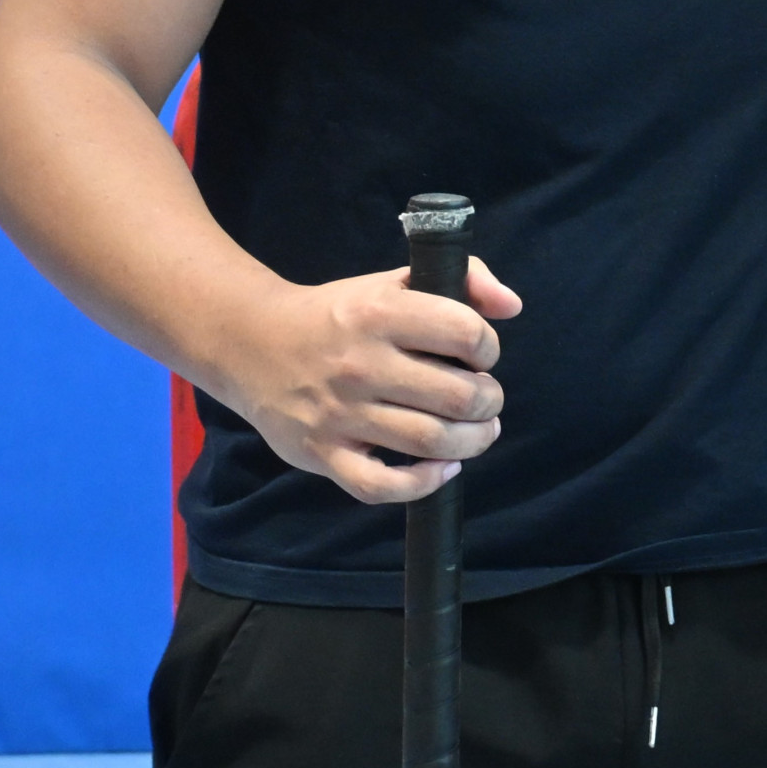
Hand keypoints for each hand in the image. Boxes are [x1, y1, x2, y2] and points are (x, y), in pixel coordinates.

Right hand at [211, 256, 523, 505]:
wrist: (253, 343)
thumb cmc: (340, 314)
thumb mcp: (393, 282)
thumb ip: (461, 280)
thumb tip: (513, 305)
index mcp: (380, 312)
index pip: (464, 332)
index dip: (488, 347)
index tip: (481, 355)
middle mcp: (361, 363)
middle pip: (457, 396)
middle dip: (489, 401)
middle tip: (486, 400)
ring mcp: (340, 413)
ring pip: (430, 443)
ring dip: (471, 442)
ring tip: (477, 432)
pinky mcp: (323, 453)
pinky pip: (381, 487)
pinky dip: (423, 484)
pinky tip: (441, 468)